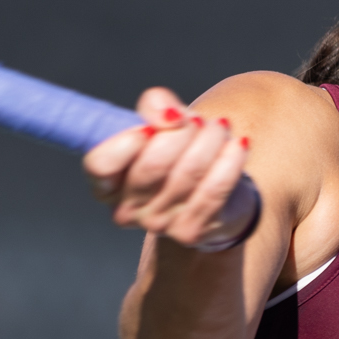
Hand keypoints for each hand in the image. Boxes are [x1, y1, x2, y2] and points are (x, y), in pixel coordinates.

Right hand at [83, 87, 251, 248]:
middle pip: (152, 164)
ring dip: (210, 140)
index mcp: (106, 184)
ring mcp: (158, 225)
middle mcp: (126, 210)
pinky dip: (230, 161)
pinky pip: (214, 190)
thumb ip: (153, 106)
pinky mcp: (190, 232)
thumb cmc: (176, 153)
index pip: (100, 165)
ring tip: (218, 128)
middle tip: (196, 121)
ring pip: (188, 173)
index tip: (150, 127)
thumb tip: (169, 114)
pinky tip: (238, 144)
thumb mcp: (158, 122)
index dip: (126, 142)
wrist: (212, 190)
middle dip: (182, 132)